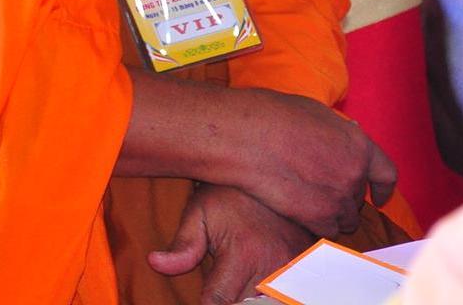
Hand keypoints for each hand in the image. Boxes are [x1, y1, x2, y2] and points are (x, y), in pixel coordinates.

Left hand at [149, 184, 311, 304]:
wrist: (268, 171)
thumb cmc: (227, 194)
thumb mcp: (198, 212)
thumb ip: (183, 244)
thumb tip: (156, 263)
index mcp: (243, 254)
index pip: (219, 302)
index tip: (201, 297)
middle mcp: (272, 265)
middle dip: (231, 300)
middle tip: (223, 283)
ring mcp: (294, 268)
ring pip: (270, 302)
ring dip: (253, 297)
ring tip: (240, 281)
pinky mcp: (306, 267)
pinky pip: (289, 293)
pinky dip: (273, 293)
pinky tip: (260, 282)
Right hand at [216, 88, 396, 234]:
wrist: (241, 136)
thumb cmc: (267, 115)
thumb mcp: (311, 111)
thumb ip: (335, 132)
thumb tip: (341, 140)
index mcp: (357, 144)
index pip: (386, 173)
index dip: (384, 187)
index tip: (379, 196)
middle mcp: (354, 172)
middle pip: (358, 196)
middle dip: (343, 194)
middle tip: (318, 188)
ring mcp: (338, 197)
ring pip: (345, 218)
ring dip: (331, 213)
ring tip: (305, 201)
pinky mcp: (317, 217)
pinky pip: (327, 230)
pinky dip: (315, 225)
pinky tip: (297, 212)